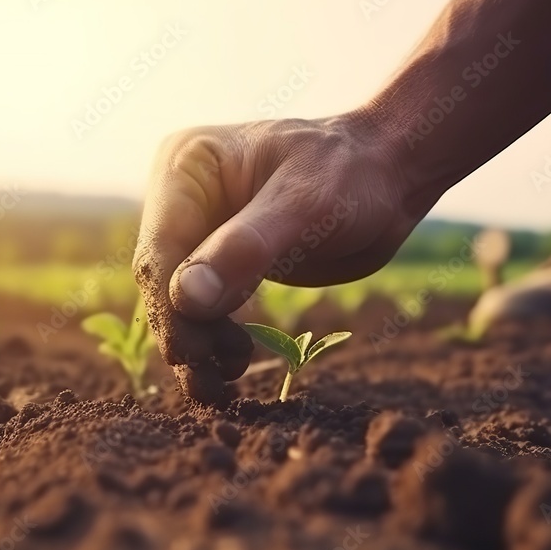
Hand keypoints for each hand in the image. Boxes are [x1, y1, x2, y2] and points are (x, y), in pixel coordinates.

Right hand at [133, 110, 425, 403]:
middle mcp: (182, 196)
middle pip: (163, 276)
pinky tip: (234, 364)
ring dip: (196, 344)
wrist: (388, 177)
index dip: (171, 302)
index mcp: (186, 164)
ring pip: (179, 298)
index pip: (162, 245)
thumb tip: (185, 299)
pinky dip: (214, 338)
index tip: (191, 351)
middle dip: (183, 331)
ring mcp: (200, 228)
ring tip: (222, 385)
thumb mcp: (305, 206)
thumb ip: (245, 250)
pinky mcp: (221, 258)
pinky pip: (205, 304)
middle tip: (208, 383)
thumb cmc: (352, 173)